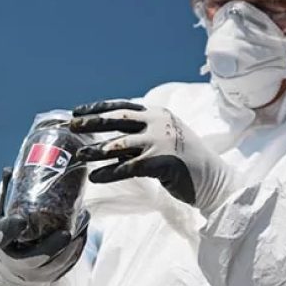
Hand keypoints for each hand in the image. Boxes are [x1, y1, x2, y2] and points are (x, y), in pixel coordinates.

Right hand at [0, 168, 88, 281]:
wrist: (13, 264)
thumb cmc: (11, 234)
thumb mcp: (4, 214)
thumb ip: (9, 193)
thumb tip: (11, 167)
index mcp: (1, 243)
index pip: (3, 237)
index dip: (11, 230)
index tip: (20, 220)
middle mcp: (17, 261)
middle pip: (35, 258)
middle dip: (53, 246)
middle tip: (67, 232)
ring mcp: (35, 271)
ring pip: (56, 264)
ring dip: (72, 247)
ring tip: (83, 224)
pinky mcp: (51, 275)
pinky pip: (67, 266)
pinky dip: (77, 251)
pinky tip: (83, 235)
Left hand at [70, 100, 232, 214]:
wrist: (214, 179)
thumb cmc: (188, 161)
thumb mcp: (167, 138)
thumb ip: (144, 134)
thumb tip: (113, 139)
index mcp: (159, 114)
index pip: (124, 106)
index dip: (99, 108)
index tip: (79, 110)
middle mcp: (158, 123)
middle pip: (118, 119)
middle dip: (93, 122)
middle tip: (72, 125)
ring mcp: (160, 142)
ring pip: (120, 144)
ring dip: (96, 150)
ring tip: (79, 155)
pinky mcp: (161, 163)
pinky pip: (127, 168)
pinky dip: (109, 173)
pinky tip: (95, 177)